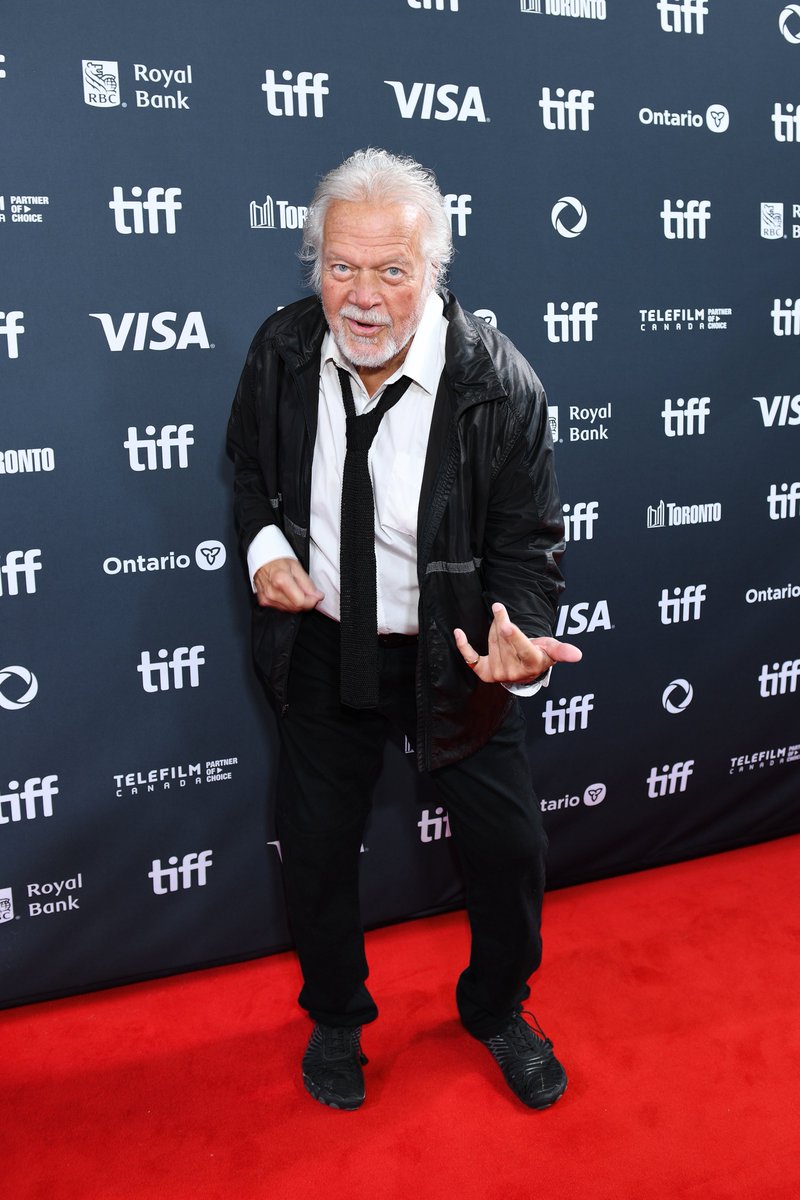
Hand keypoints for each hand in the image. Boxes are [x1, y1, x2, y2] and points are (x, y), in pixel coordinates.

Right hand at [253, 557, 323, 610]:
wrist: (261, 559)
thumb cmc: (277, 560)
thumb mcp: (296, 566)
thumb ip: (308, 583)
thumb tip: (317, 596)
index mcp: (281, 581)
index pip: (300, 602)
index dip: (312, 601)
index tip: (318, 597)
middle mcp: (272, 592)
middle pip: (296, 607)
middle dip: (307, 602)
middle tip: (310, 594)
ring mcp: (267, 598)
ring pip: (290, 610)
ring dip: (298, 603)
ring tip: (299, 591)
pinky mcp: (264, 602)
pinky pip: (282, 608)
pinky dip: (289, 603)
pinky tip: (289, 594)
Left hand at [453, 602, 581, 684]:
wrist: (526, 671)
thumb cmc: (540, 654)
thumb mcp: (552, 650)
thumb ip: (562, 651)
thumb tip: (578, 655)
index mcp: (531, 663)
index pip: (521, 647)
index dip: (513, 636)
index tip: (506, 623)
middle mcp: (513, 672)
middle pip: (504, 639)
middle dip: (502, 622)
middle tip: (501, 610)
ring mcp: (498, 673)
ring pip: (491, 642)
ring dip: (493, 627)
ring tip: (500, 622)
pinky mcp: (484, 673)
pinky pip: (471, 658)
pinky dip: (463, 646)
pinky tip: (458, 633)